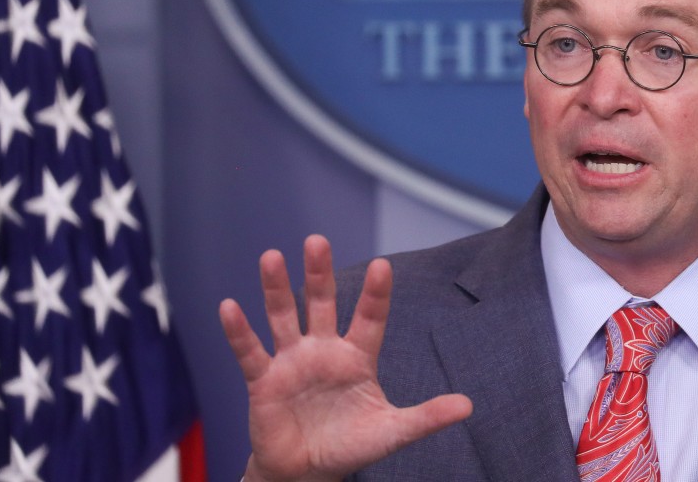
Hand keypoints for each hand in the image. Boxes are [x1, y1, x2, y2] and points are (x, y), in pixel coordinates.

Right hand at [219, 235, 473, 481]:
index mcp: (357, 357)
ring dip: (276, 288)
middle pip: (321, 303)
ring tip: (272, 256)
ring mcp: (292, 362)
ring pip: (283, 317)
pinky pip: (249, 352)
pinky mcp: (264, 382)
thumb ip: (426, 417)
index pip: (369, 317)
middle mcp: (323, 350)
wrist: (307, 472)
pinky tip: (229, 306)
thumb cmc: (350, 445)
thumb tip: (468, 406)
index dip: (374, 294)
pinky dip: (239, 331)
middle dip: (319, 273)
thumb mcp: (391, 432)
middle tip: (317, 240)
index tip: (382, 265)